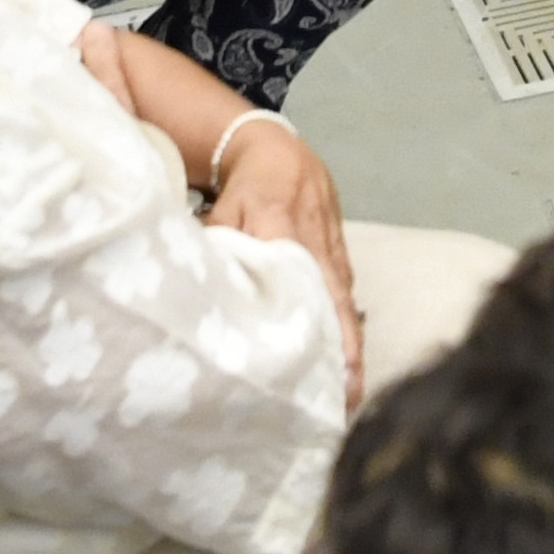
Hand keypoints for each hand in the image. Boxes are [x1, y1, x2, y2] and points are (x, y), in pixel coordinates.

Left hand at [202, 113, 361, 395]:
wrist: (280, 152)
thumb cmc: (247, 187)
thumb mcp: (224, 211)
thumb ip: (218, 247)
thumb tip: (204, 293)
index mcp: (285, 232)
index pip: (304, 285)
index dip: (315, 324)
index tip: (321, 365)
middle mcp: (318, 247)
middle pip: (337, 306)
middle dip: (346, 353)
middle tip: (347, 400)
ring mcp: (334, 252)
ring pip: (347, 306)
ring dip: (350, 349)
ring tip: (348, 396)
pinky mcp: (340, 257)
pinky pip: (347, 298)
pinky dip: (348, 331)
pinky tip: (344, 364)